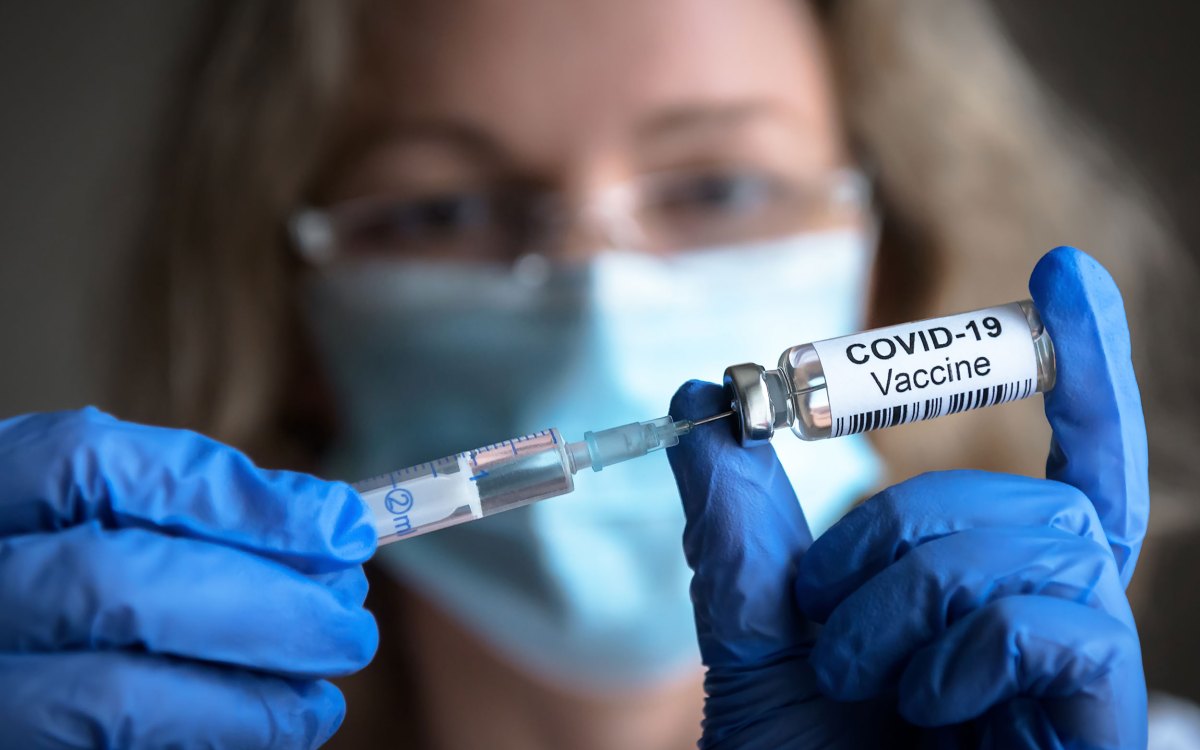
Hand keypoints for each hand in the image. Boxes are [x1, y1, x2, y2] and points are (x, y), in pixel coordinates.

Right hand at [0, 409, 378, 748]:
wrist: (8, 656)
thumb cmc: (68, 571)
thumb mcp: (97, 514)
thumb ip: (191, 510)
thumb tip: (332, 527)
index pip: (92, 467)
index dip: (232, 496)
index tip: (343, 527)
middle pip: (114, 585)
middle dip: (260, 606)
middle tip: (349, 626)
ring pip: (112, 696)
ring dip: (246, 698)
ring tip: (320, 697)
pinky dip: (215, 739)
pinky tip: (271, 728)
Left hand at [667, 246, 1147, 748]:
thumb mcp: (753, 634)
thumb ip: (736, 521)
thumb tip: (701, 396)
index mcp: (986, 597)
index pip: (1064, 465)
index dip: (1079, 371)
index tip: (1062, 275)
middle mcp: (1050, 623)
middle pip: (1025, 495)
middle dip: (897, 533)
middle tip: (827, 616)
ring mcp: (1082, 677)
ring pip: (1032, 541)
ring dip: (908, 595)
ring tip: (859, 674)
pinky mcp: (1101, 724)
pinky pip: (1059, 621)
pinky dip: (964, 645)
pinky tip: (927, 706)